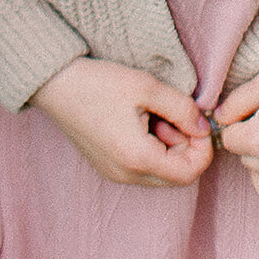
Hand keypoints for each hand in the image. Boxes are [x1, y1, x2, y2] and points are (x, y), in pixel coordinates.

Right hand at [31, 56, 212, 187]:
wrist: (54, 84)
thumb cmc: (98, 82)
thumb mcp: (146, 86)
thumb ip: (182, 108)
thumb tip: (204, 126)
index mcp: (138, 158)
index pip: (190, 172)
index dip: (203, 149)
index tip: (197, 122)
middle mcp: (126, 175)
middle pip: (176, 176)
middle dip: (185, 146)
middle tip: (172, 114)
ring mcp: (114, 173)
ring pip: (159, 173)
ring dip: (167, 147)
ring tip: (151, 113)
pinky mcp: (107, 166)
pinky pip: (142, 168)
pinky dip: (150, 148)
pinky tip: (137, 120)